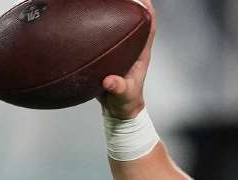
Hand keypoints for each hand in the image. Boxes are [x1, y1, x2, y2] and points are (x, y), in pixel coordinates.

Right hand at [99, 0, 156, 118]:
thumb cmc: (125, 103)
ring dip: (116, 12)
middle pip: (136, 21)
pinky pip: (105, 35)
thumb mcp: (122, 95)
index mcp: (140, 54)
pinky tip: (88, 16)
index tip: (143, 0)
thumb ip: (118, 88)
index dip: (148, 12)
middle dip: (132, 5)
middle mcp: (133, 49)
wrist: (118, 111)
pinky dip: (99, 25)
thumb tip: (109, 81)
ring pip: (120, 26)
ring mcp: (122, 51)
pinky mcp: (110, 55)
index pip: (149, 29)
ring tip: (105, 0)